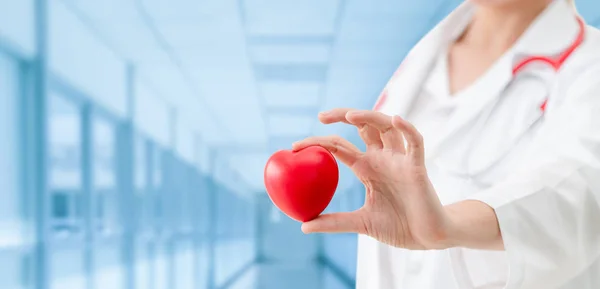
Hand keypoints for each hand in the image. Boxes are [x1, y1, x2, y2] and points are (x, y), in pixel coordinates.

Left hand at [293, 108, 452, 249]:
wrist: (429, 237)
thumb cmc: (399, 226)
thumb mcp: (361, 223)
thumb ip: (335, 222)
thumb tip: (304, 226)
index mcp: (367, 168)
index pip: (339, 147)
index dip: (319, 142)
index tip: (295, 147)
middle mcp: (382, 158)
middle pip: (362, 126)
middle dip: (343, 116)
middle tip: (321, 115)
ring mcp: (400, 160)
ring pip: (386, 126)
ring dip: (370, 116)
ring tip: (351, 115)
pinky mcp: (417, 167)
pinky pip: (415, 142)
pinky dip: (407, 128)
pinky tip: (395, 119)